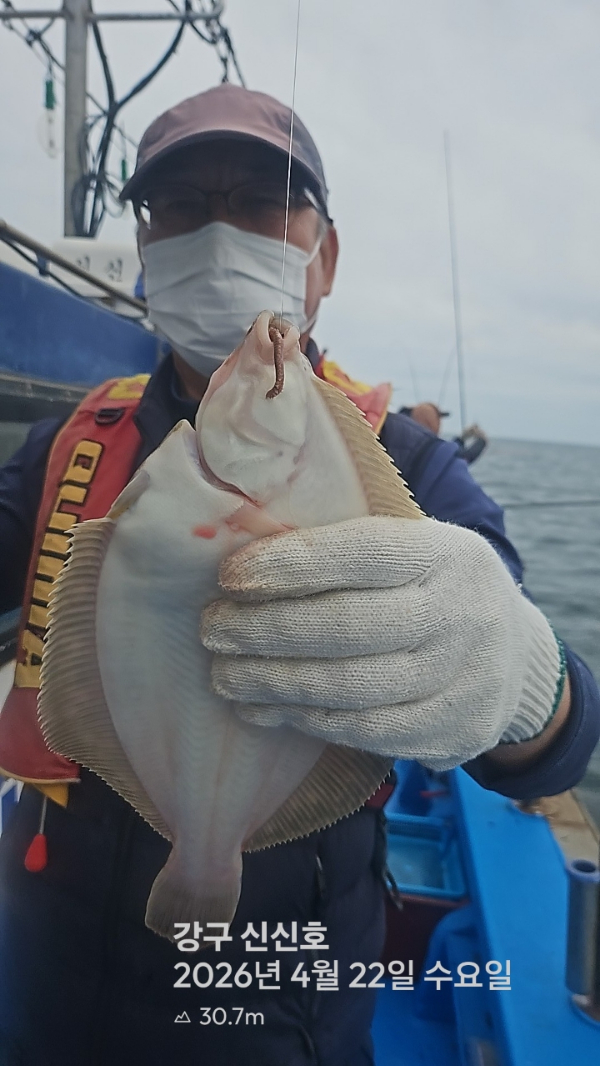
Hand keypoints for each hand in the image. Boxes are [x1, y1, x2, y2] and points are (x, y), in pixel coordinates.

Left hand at [201, 516, 561, 770]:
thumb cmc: (436, 589)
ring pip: (350, 687)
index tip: (230, 576)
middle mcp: (460, 614)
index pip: (361, 553)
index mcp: (446, 553)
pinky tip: (267, 710)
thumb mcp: (417, 548)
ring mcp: (462, 678)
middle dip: (265, 630)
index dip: (289, 564)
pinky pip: (367, 732)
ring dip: (273, 684)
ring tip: (225, 676)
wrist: (516, 655)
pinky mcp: (454, 730)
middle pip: (347, 626)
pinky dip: (307, 721)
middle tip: (212, 631)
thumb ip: (350, 546)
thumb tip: (247, 551)